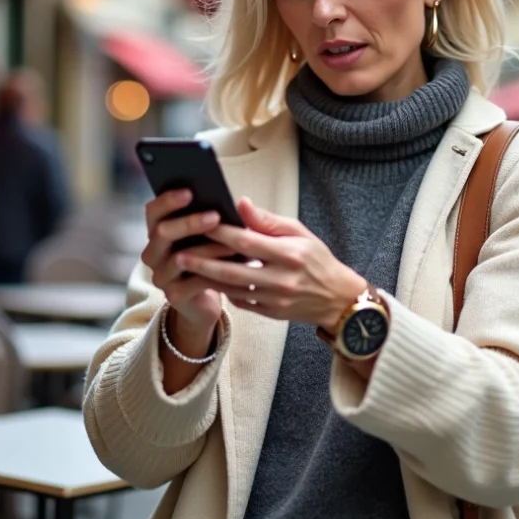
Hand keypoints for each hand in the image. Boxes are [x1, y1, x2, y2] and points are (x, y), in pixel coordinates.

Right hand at [142, 190, 229, 344]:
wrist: (204, 302)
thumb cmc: (209, 260)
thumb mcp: (210, 236)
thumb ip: (215, 218)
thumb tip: (241, 203)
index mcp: (158, 232)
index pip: (153, 211)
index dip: (168, 200)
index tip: (190, 192)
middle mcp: (153, 253)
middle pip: (162, 232)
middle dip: (189, 222)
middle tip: (215, 216)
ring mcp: (161, 276)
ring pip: (180, 258)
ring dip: (208, 248)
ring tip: (233, 243)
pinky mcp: (174, 295)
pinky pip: (194, 281)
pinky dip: (215, 273)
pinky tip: (234, 267)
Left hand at [177, 197, 366, 328]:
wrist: (338, 299)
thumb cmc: (316, 259)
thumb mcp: (300, 233)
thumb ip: (268, 221)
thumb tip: (241, 204)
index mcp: (290, 254)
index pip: (249, 242)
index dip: (223, 233)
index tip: (201, 222)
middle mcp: (282, 280)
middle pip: (235, 271)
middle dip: (205, 263)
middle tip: (180, 254)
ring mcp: (276, 300)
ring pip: (234, 290)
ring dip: (209, 280)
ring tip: (186, 269)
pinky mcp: (272, 314)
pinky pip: (242, 303)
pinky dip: (225, 292)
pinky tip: (208, 282)